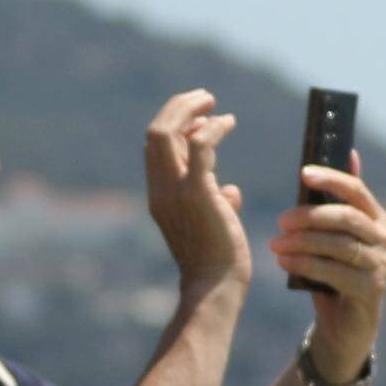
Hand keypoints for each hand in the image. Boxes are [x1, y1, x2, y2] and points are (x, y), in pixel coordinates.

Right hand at [140, 88, 250, 296]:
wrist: (215, 288)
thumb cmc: (218, 262)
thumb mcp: (212, 225)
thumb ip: (215, 202)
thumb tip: (230, 191)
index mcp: (159, 196)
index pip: (155, 148)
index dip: (175, 125)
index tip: (199, 119)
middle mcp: (160, 190)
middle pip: (154, 132)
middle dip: (177, 107)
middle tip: (203, 98)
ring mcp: (174, 191)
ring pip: (167, 131)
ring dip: (190, 109)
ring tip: (212, 102)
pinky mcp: (197, 192)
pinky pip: (201, 145)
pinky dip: (214, 128)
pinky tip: (229, 122)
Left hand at [275, 158, 385, 374]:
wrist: (345, 326)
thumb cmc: (335, 273)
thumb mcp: (335, 236)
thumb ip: (339, 202)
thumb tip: (349, 153)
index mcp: (378, 219)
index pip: (357, 191)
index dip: (331, 179)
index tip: (303, 174)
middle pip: (346, 218)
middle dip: (310, 217)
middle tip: (280, 221)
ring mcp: (383, 266)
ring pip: (340, 245)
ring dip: (304, 243)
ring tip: (276, 244)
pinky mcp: (372, 290)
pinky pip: (336, 272)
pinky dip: (307, 264)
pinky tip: (285, 262)